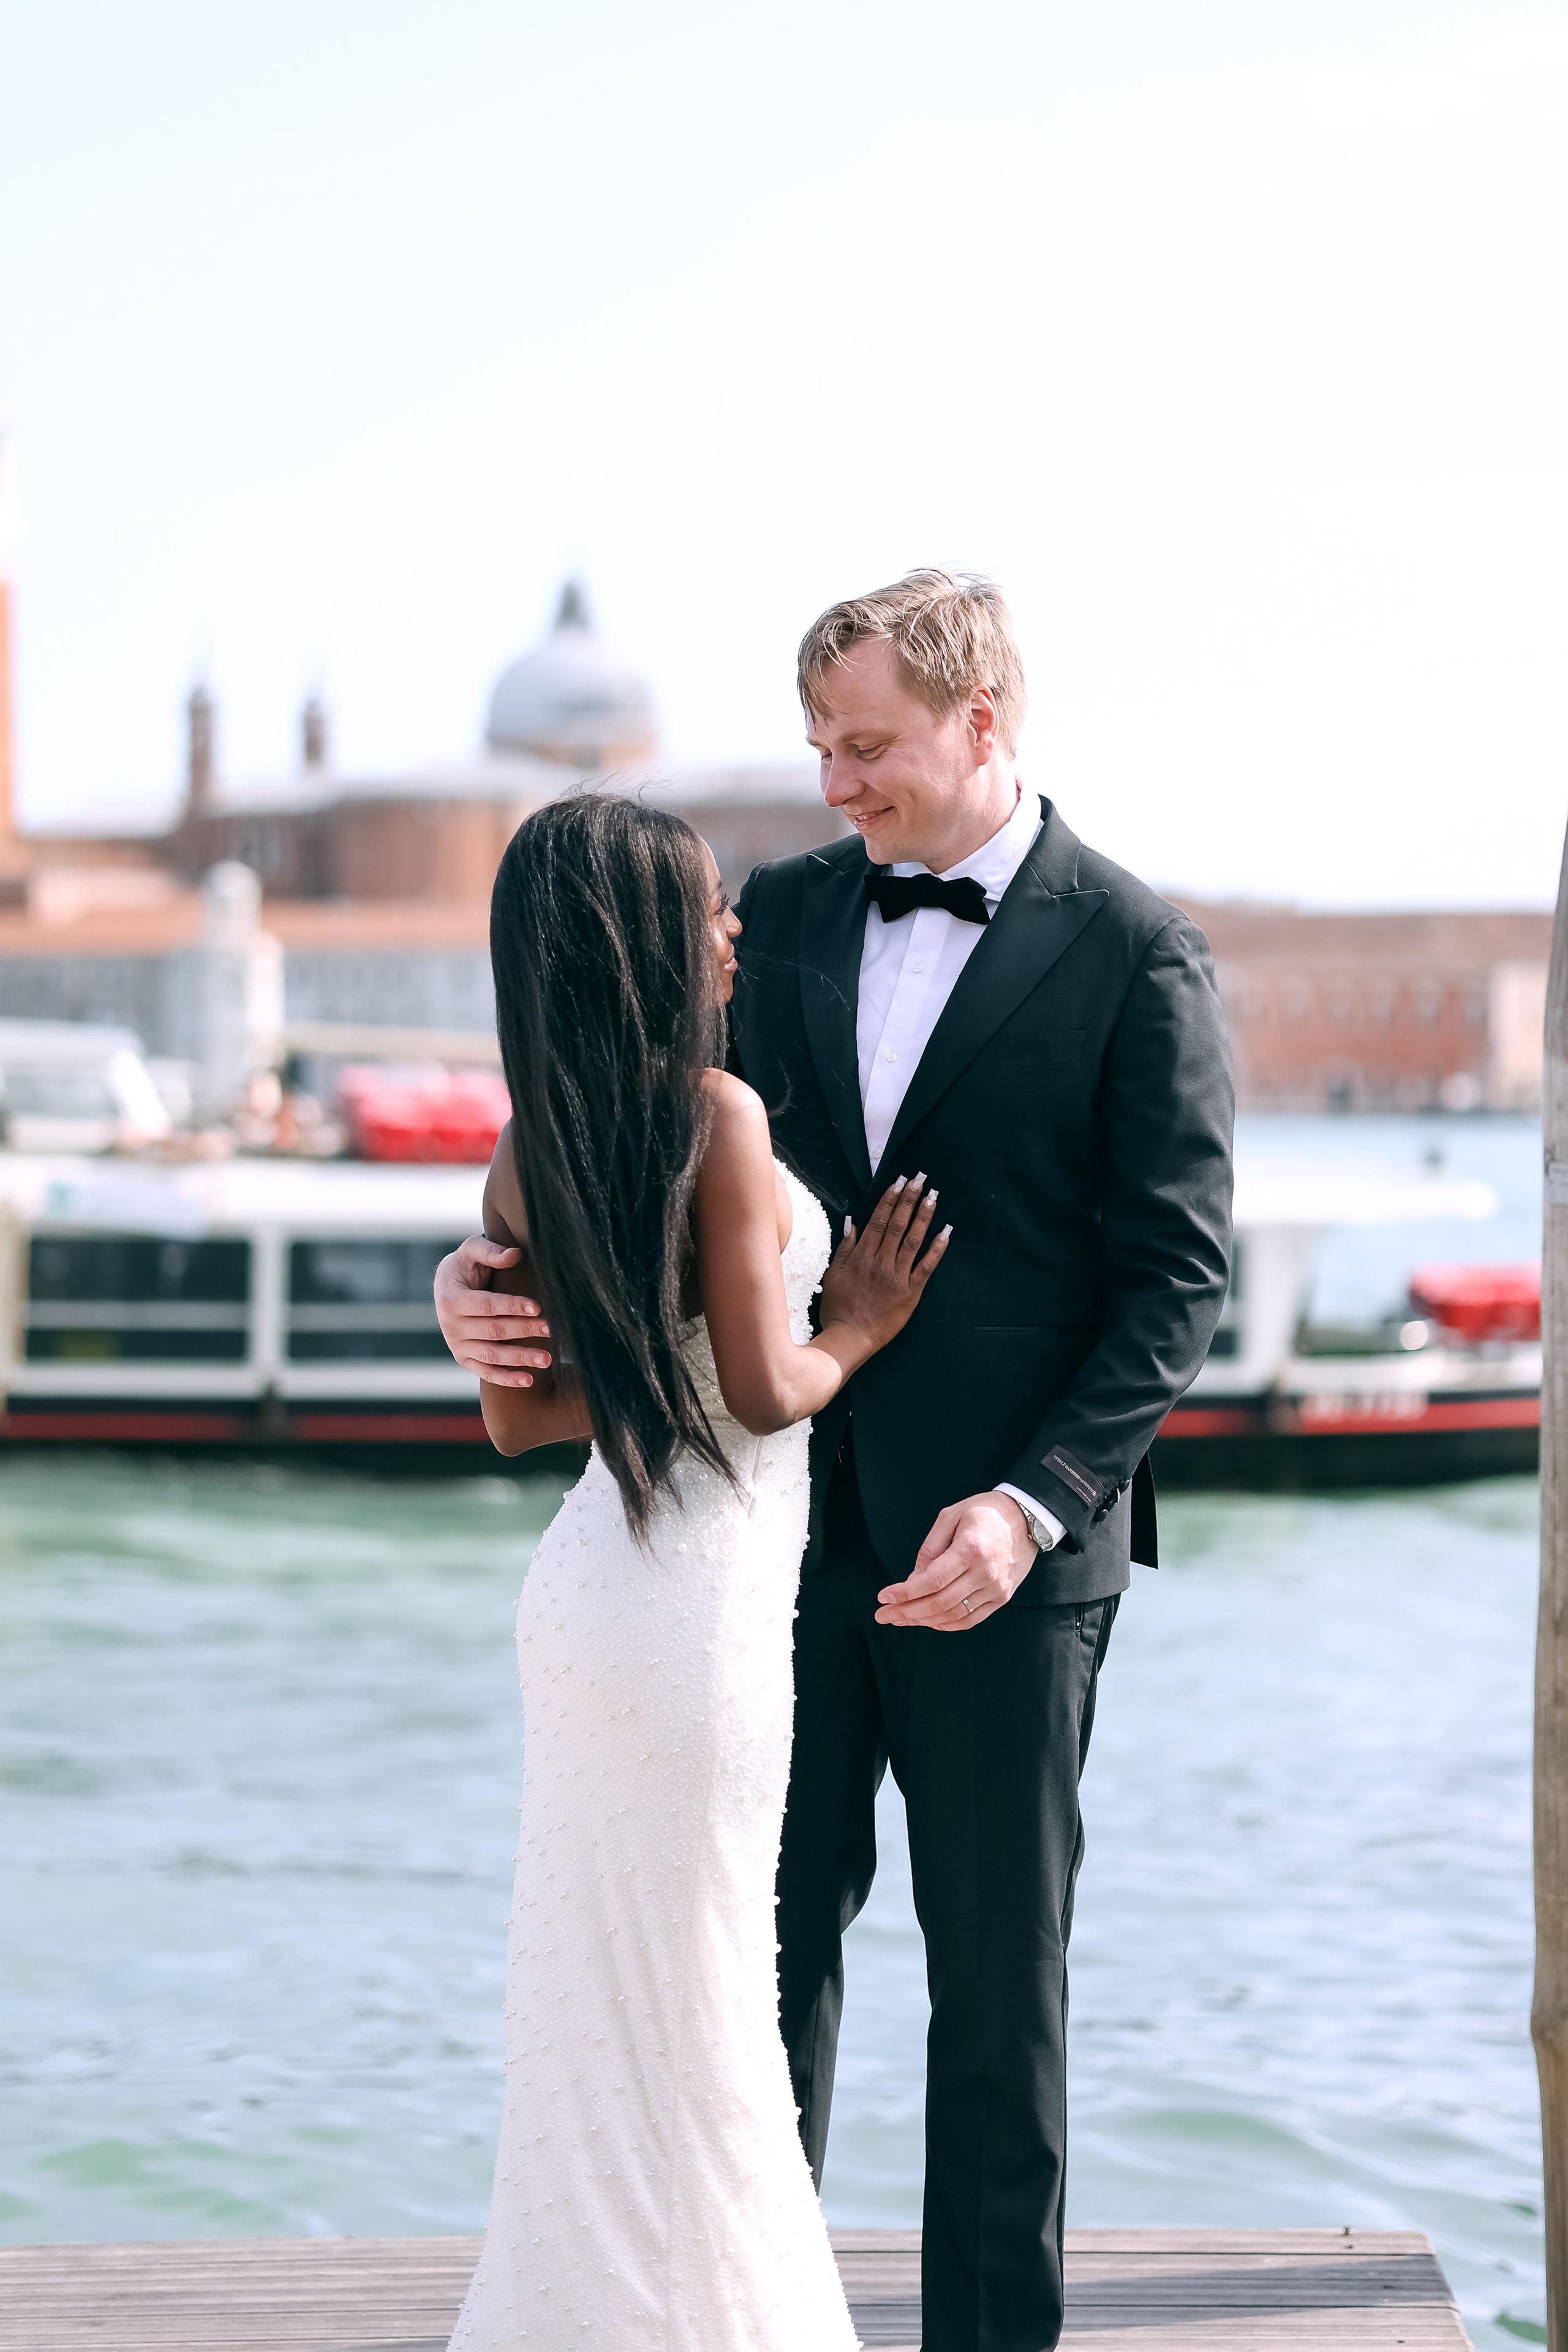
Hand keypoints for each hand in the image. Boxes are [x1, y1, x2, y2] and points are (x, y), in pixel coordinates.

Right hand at [434, 1235, 553, 1387]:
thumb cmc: (465, 1265)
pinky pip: (485, 1372)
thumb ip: (491, 1251)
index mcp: (450, 1299)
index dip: (512, 1306)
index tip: (537, 1307)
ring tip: (547, 1359)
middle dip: (524, 1330)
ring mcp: (456, 1345)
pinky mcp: (464, 1358)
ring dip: (520, 1359)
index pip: (486, 1305)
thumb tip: (515, 1254)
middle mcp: (450, 1326)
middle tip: (551, 1329)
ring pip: (492, 1355)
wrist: (447, 1286)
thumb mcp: (472, 1250)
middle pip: (493, 1331)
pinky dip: (506, 1379)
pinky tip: (528, 1380)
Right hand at [819, 1172, 949, 1354]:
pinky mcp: (911, 1292)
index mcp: (862, 1256)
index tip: (899, 1181)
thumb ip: (844, 1248)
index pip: (879, 1220)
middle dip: (909, 1198)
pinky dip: (936, 1248)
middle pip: (897, 1224)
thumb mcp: (832, 1275)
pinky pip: (926, 1267)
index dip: (890, 1199)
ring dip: (924, 1216)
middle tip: (920, 1178)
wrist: (850, 1338)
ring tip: (933, 1196)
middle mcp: (881, 1261)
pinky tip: (946, 1232)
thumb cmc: (838, 1309)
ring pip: (913, 1240)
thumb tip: (852, 1222)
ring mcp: (897, 1276)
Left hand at [875, 1491, 1036, 1631]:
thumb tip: (913, 1580)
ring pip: (953, 1616)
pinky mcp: (1002, 1597)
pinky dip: (946, 1624)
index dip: (904, 1593)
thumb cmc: (984, 1511)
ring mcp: (996, 1588)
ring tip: (900, 1619)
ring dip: (923, 1621)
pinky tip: (928, 1621)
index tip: (883, 1597)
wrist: (1026, 1517)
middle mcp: (985, 1573)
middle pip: (939, 1603)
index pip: (931, 1581)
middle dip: (906, 1612)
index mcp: (970, 1549)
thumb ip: (930, 1548)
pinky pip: (971, 1620)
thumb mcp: (951, 1516)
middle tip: (883, 1615)